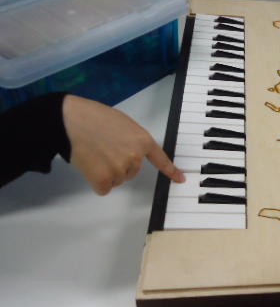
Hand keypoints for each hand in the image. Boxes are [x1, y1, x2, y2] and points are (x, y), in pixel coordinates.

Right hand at [62, 95, 184, 195]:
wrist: (71, 120)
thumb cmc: (94, 117)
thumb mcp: (123, 124)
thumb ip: (132, 140)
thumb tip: (131, 154)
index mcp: (142, 140)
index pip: (160, 158)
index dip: (171, 170)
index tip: (181, 179)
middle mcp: (135, 156)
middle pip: (132, 172)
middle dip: (119, 164)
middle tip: (104, 149)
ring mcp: (120, 169)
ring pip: (117, 180)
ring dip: (107, 172)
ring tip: (95, 154)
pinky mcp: (103, 179)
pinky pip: (104, 189)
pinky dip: (97, 182)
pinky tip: (90, 166)